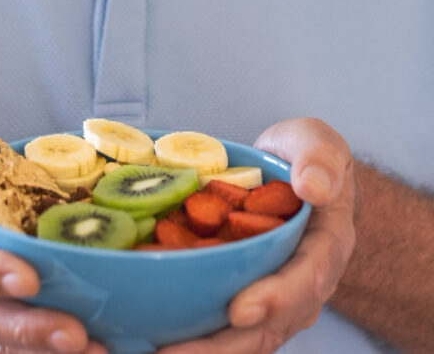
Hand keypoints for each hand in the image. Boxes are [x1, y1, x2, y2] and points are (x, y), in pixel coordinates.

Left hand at [158, 117, 355, 353]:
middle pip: (269, 327)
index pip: (307, 278)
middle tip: (172, 353)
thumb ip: (319, 156)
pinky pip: (222, 329)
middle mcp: (303, 285)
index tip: (240, 309)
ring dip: (201, 352)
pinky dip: (190, 339)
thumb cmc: (305, 158)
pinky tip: (148, 342)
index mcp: (325, 246)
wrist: (299, 177)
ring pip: (243, 340)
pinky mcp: (245, 299)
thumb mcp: (316, 141)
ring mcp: (275, 299)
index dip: (276, 298)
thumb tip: (313, 186)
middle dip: (222, 346)